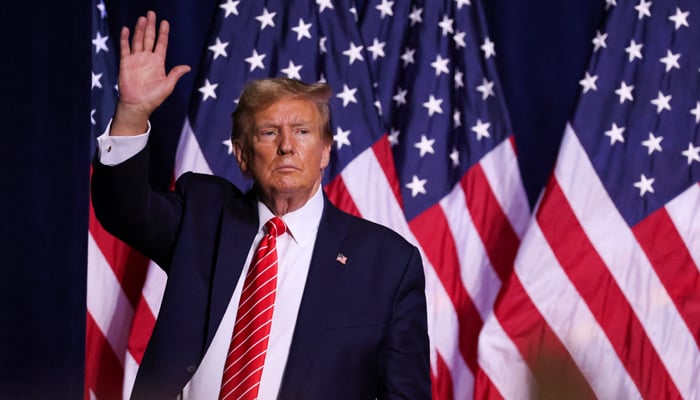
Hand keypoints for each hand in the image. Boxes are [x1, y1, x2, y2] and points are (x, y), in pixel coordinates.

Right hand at [111, 11, 189, 135]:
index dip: (163, 33)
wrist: (138, 104)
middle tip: (151, 13)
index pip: (161, 44)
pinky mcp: (126, 62)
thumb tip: (187, 67)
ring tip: (142, 18)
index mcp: (158, 62)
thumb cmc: (154, 98)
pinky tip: (126, 29)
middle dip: (151, 26)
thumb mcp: (168, 86)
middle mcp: (147, 58)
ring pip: (138, 40)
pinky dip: (125, 38)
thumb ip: (175, 74)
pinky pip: (125, 48)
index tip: (165, 23)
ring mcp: (136, 59)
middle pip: (149, 38)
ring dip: (140, 29)